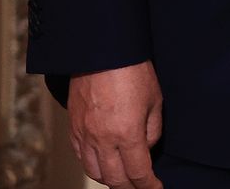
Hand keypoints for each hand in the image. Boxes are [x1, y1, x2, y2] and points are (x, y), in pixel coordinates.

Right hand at [68, 61, 163, 188]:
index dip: (148, 185)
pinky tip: (102, 164)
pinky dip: (92, 166)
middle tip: (141, 186)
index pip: (138, 172)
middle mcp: (102, 139)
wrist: (102, 53)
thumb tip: (146, 149)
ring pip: (94, 171)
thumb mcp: (155, 101)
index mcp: (126, 134)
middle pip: (114, 178)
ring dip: (110, 179)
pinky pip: (81, 156)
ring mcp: (84, 135)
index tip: (156, 188)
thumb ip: (152, 130)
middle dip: (129, 187)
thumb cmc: (134, 72)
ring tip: (123, 178)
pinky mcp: (73, 128)